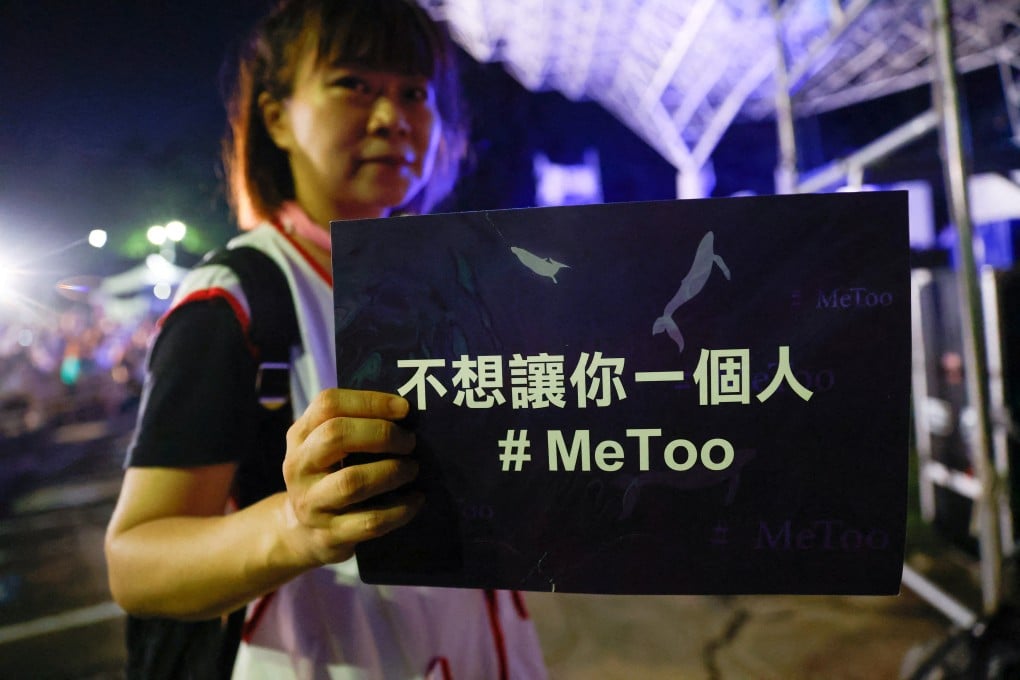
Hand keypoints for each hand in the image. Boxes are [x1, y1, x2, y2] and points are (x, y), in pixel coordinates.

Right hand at [281, 388, 420, 565]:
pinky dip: (401, 509)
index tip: (404, 408)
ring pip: (352, 481)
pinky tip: (416, 499)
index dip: (370, 401)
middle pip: (336, 435)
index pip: (328, 404)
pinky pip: (370, 520)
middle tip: (409, 441)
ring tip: (412, 469)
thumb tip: (406, 411)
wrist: (303, 533)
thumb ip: (354, 425)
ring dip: (392, 471)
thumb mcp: (327, 448)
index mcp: (300, 436)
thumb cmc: (329, 477)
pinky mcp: (330, 535)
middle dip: (382, 434)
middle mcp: (298, 467)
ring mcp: (311, 504)